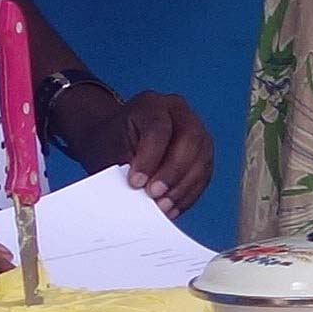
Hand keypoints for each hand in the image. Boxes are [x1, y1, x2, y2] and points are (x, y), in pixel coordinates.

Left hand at [50, 83, 216, 212]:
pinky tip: (172, 207)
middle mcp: (180, 113)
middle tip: (154, 195)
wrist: (117, 139)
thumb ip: (123, 165)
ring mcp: (197, 132)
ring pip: (202, 159)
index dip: (149, 158)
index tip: (136, 182)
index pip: (158, 128)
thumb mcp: (109, 148)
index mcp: (152, 104)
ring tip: (163, 207)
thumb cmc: (111, 141)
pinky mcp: (203, 154)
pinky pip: (204, 176)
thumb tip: (138, 192)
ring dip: (183, 188)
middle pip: (189, 140)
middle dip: (173, 172)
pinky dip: (188, 194)